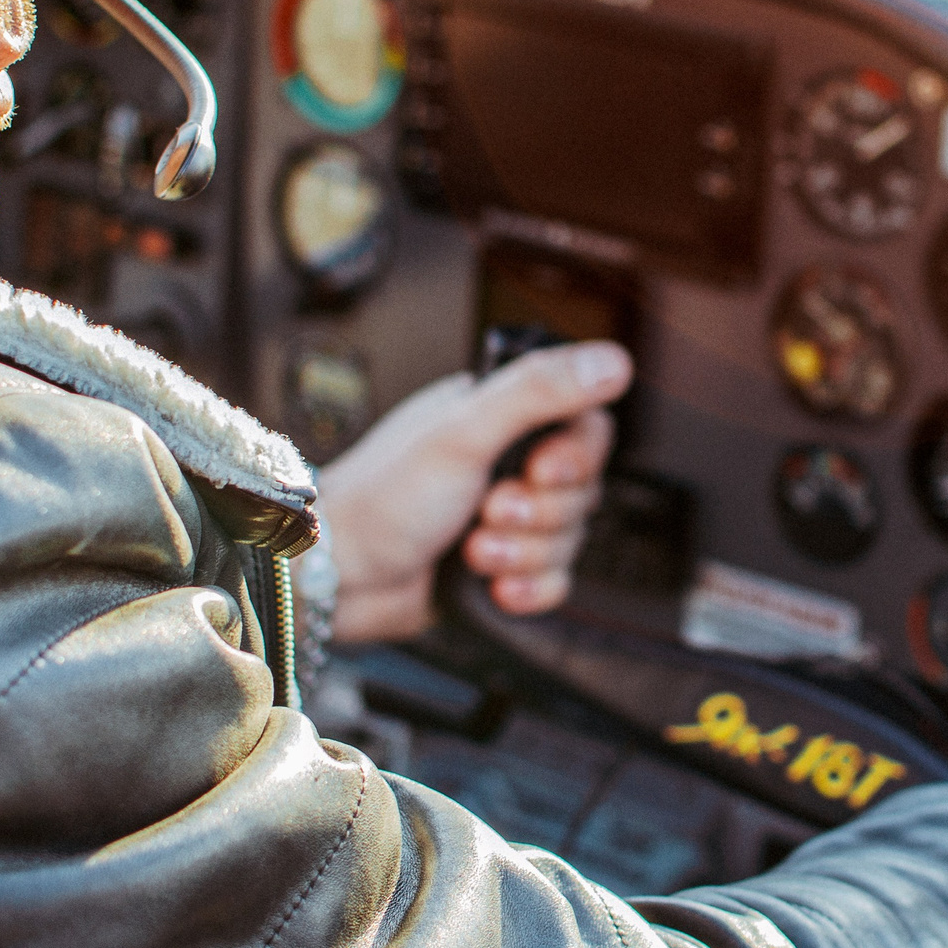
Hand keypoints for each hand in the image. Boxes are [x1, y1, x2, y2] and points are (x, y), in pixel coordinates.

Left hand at [318, 342, 633, 644]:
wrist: (336, 576)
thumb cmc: (381, 496)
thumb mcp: (462, 432)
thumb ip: (537, 392)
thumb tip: (611, 360)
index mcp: (500, 418)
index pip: (585, 428)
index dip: (575, 457)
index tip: (540, 470)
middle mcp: (507, 464)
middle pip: (583, 490)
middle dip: (540, 512)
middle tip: (490, 509)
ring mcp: (506, 519)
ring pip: (570, 540)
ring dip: (525, 552)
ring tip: (474, 549)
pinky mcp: (503, 568)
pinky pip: (554, 582)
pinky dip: (529, 587)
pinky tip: (494, 584)